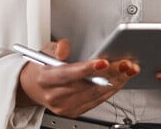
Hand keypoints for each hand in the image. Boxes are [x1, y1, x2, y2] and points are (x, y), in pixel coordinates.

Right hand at [16, 39, 139, 117]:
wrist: (32, 87)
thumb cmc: (40, 67)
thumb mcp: (44, 50)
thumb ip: (56, 47)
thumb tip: (65, 47)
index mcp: (46, 79)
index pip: (68, 74)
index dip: (86, 69)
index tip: (103, 62)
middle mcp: (55, 96)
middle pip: (86, 86)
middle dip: (109, 74)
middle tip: (124, 63)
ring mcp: (65, 107)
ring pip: (95, 94)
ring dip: (115, 82)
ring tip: (128, 70)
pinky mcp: (75, 112)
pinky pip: (97, 101)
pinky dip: (110, 90)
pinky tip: (119, 80)